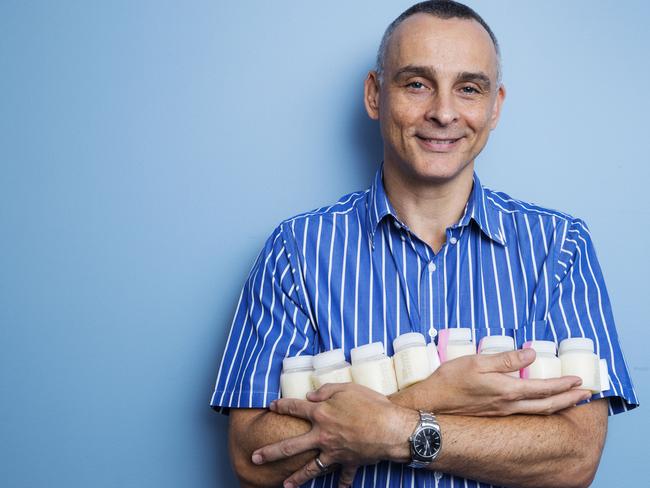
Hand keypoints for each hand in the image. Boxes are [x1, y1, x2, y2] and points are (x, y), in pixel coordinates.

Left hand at [251, 383, 416, 487]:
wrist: (392, 429)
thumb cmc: (371, 404)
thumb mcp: (347, 387)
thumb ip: (326, 389)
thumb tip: (311, 395)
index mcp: (321, 413)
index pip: (295, 407)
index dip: (282, 405)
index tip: (271, 406)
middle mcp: (323, 435)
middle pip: (291, 446)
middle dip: (270, 452)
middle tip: (255, 457)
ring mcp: (334, 452)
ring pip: (311, 468)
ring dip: (297, 477)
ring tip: (284, 485)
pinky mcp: (349, 462)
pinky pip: (343, 476)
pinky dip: (341, 484)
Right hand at [405, 348, 591, 415]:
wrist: (432, 405)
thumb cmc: (451, 380)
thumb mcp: (477, 362)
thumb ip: (505, 359)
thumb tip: (531, 354)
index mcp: (507, 390)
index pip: (543, 388)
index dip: (563, 384)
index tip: (579, 379)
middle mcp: (508, 405)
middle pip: (547, 405)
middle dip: (568, 399)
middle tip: (585, 394)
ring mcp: (502, 413)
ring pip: (538, 412)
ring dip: (558, 406)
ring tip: (570, 400)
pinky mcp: (494, 415)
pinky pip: (526, 414)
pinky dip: (541, 409)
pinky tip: (540, 405)